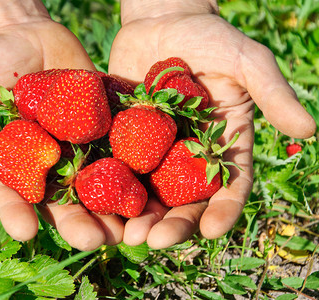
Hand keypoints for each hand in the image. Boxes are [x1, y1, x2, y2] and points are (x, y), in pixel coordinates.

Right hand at [0, 1, 123, 250]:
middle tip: (94, 240)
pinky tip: (150, 188)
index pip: (15, 197)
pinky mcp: (106, 128)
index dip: (17, 215)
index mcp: (15, 166)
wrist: (24, 34)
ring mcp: (81, 147)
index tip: (24, 231)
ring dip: (114, 209)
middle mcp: (51, 164)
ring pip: (99, 185)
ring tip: (128, 229)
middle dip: (79, 223)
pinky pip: (122, 148)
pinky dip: (136, 169)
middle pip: (65, 201)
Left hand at [109, 0, 315, 248]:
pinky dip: (109, 188)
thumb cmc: (210, 36)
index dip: (223, 210)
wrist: (162, 18)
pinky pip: (117, 166)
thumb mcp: (247, 61)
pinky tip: (97, 205)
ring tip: (127, 236)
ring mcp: (155, 148)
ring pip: (149, 190)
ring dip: (139, 216)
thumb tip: (308, 131)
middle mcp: (189, 152)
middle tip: (154, 241)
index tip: (210, 231)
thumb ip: (273, 93)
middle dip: (173, 223)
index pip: (228, 184)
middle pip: (184, 198)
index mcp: (223, 142)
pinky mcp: (125, 137)